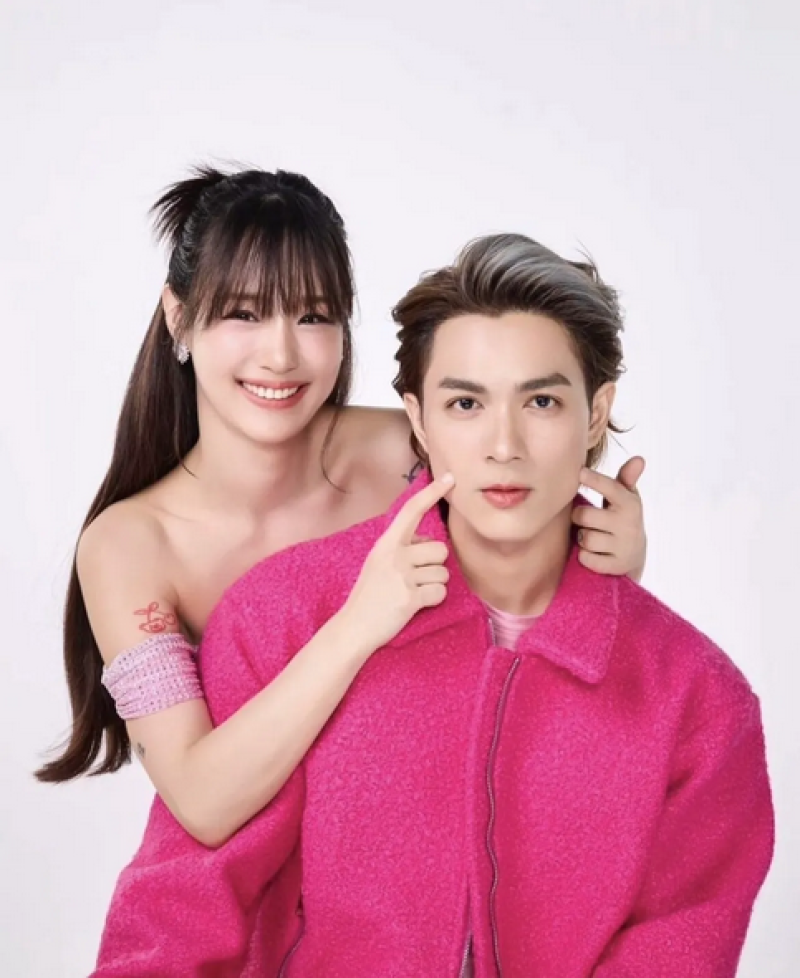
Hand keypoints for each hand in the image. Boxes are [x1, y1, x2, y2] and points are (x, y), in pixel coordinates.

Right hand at [340, 473, 454, 652]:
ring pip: (444, 573)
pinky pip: (440, 593)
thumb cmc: (370, 595)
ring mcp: (402, 577)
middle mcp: (394, 555)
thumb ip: (402, 548)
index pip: (412, 510)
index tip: (450, 477)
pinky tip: (415, 605)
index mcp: (386, 543)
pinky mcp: (410, 598)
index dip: (432, 493)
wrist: (354, 627)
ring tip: (411, 593)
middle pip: (440, 549)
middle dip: (435, 565)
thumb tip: (429, 542)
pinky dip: (433, 600)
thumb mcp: (379, 562)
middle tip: (414, 579)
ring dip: (434, 584)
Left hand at [572, 457, 646, 580]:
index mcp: (630, 504)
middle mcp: (629, 525)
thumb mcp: (626, 498)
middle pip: (584, 516)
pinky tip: (594, 552)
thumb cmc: (623, 518)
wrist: (635, 555)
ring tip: (591, 535)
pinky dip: (584, 556)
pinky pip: (586, 558)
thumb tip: (638, 459)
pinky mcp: (616, 566)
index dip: (594, 479)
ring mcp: (624, 547)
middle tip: (584, 518)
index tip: (580, 472)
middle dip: (579, 517)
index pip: (611, 488)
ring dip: (582, 537)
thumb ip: (625, 478)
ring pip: (584, 538)